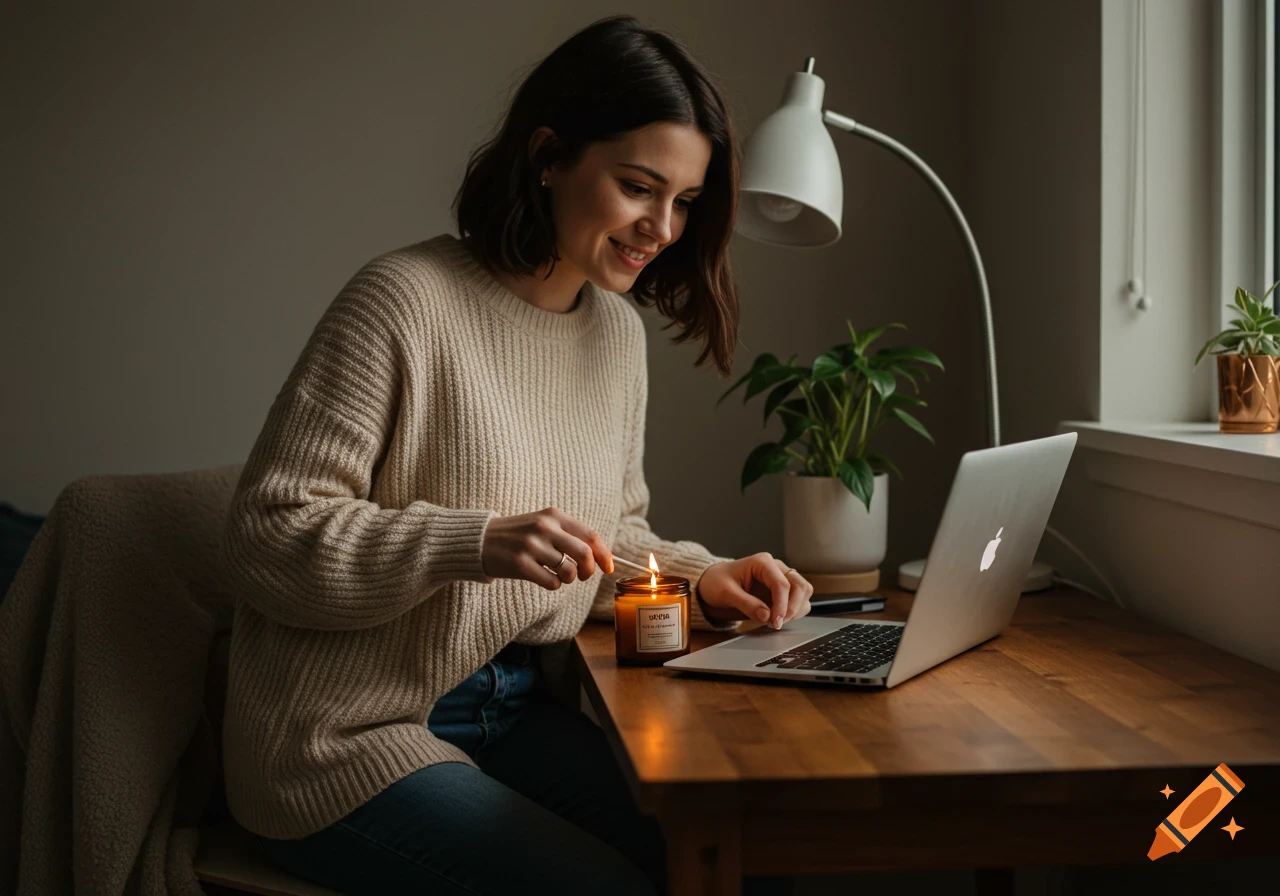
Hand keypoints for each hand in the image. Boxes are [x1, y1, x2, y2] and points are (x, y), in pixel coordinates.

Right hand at [481, 506, 614, 590]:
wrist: (480, 539)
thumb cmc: (518, 534)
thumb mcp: (543, 523)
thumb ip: (569, 534)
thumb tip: (599, 556)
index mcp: (553, 515)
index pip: (590, 536)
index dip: (604, 554)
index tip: (609, 567)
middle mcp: (544, 528)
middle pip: (584, 554)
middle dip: (589, 570)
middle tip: (583, 576)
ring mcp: (531, 546)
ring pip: (569, 571)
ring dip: (569, 579)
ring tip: (558, 575)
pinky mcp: (520, 564)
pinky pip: (552, 583)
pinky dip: (553, 585)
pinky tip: (543, 578)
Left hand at [695, 554, 813, 629]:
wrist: (712, 584)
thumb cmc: (717, 583)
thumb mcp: (725, 593)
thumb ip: (746, 604)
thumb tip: (766, 616)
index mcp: (762, 562)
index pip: (781, 583)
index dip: (781, 605)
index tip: (775, 622)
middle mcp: (776, 567)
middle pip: (800, 585)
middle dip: (792, 607)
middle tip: (777, 623)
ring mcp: (781, 578)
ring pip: (804, 591)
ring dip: (796, 609)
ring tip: (777, 621)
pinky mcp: (783, 590)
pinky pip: (800, 600)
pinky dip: (796, 611)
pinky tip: (780, 618)